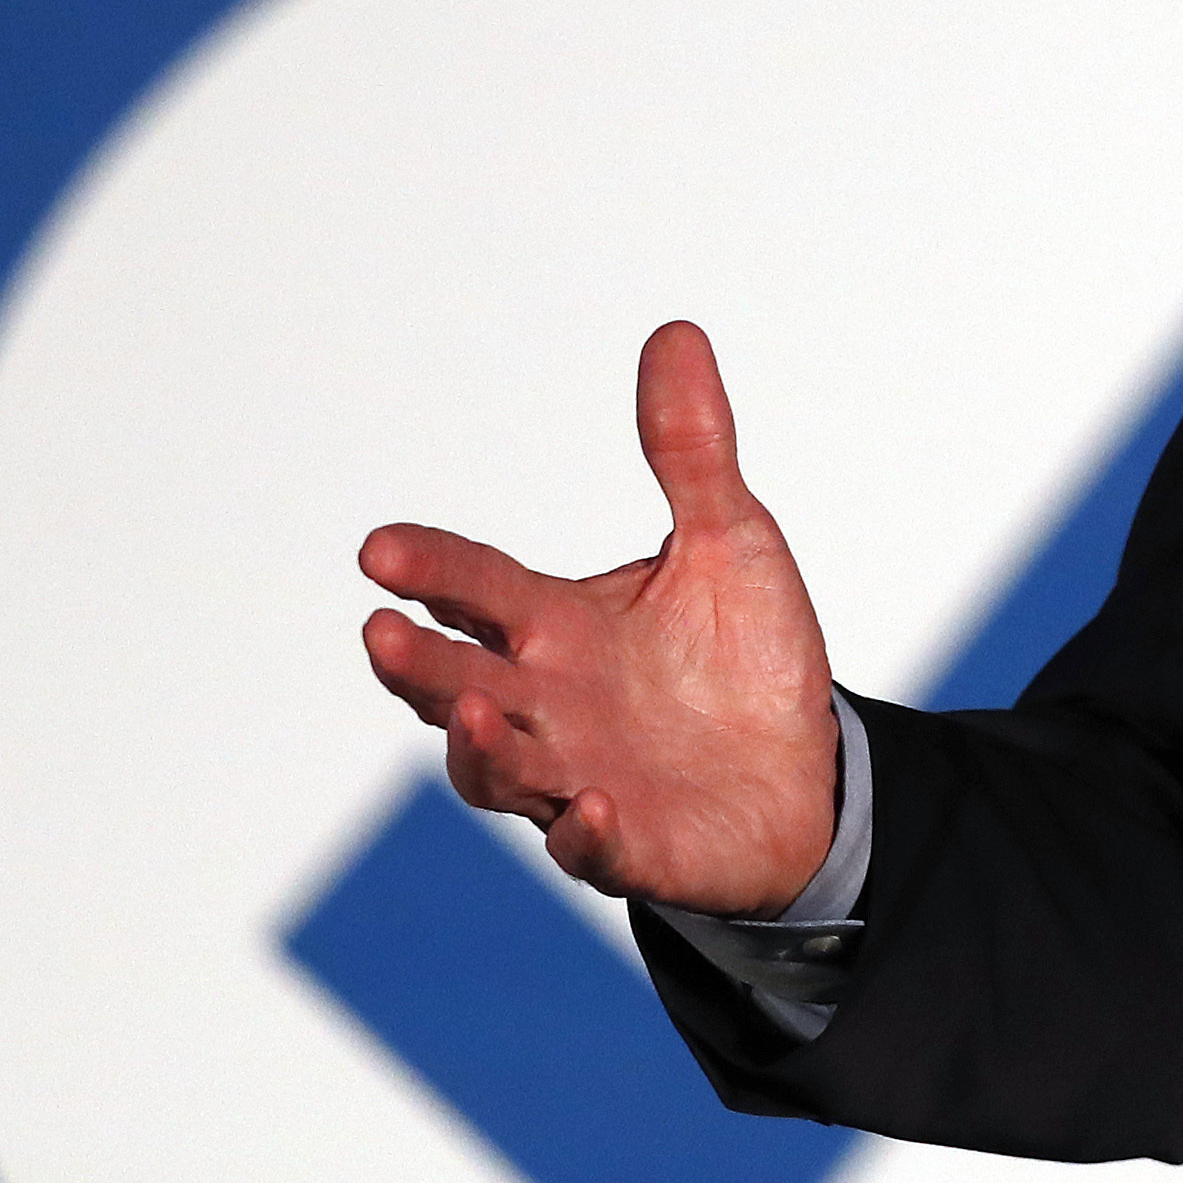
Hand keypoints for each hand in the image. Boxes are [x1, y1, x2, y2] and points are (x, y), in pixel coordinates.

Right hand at [358, 320, 839, 916]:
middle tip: (383, 631)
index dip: (432, 569)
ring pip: (503, 771)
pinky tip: (594, 810)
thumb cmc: (742, 657)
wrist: (804, 767)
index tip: (378, 547)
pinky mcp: (635, 845)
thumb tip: (676, 332)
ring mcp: (581, 781)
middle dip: (422, 664)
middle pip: (461, 684)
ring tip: (477, 708)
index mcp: (560, 629)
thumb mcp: (728, 540)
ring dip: (485, 746)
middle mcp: (551, 706)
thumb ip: (691, 451)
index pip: (479, 591)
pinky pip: (597, 850)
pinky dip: (589, 834)